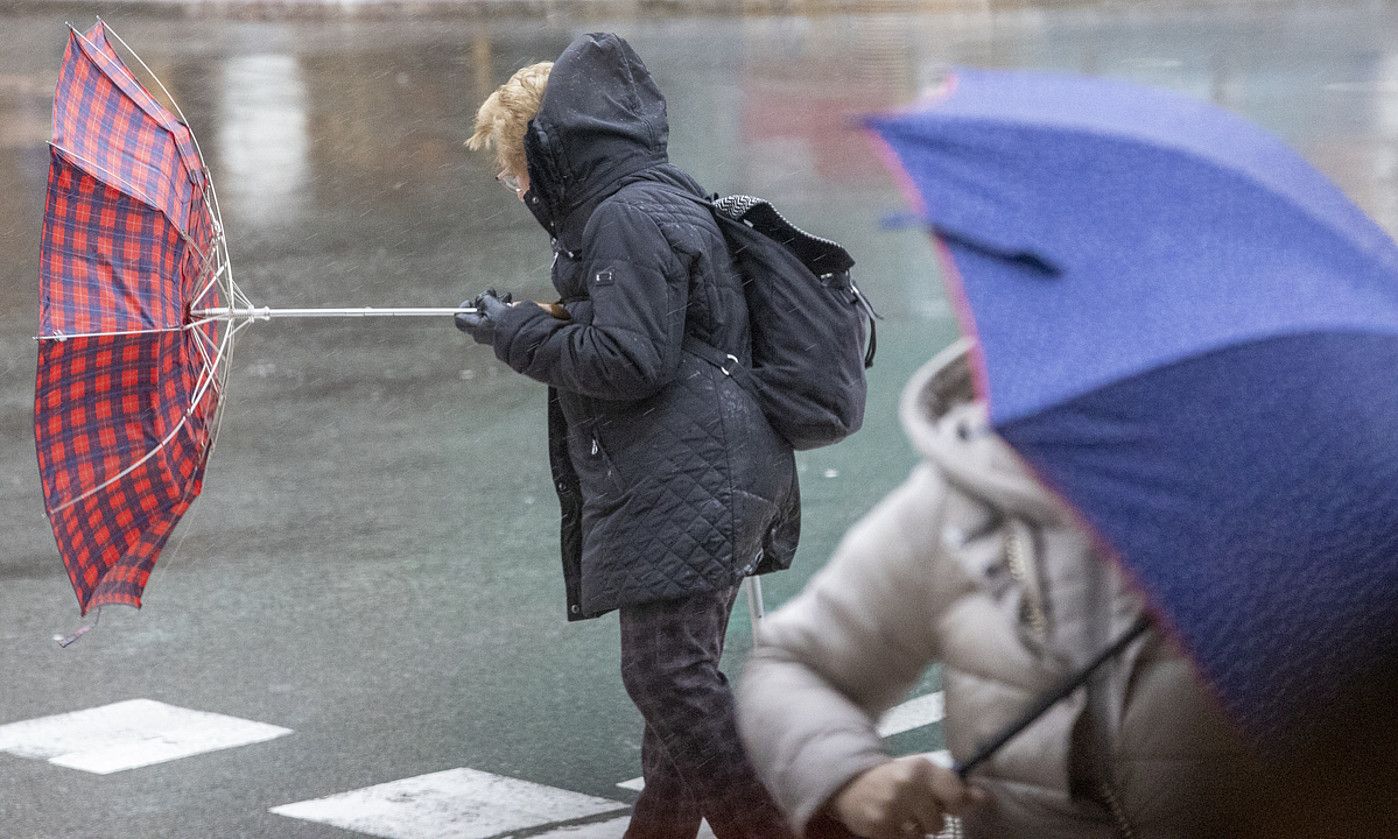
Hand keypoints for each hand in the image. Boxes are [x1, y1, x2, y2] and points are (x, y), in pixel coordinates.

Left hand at [454, 289, 513, 344]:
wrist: (524, 334)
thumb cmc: (505, 322)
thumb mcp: (491, 305)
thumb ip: (484, 299)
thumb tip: (483, 298)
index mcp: (474, 327)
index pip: (459, 318)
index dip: (463, 307)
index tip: (471, 301)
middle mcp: (480, 331)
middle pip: (476, 313)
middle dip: (484, 301)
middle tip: (492, 294)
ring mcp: (491, 332)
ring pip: (489, 314)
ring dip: (496, 303)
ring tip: (506, 297)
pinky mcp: (502, 332)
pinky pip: (498, 318)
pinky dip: (503, 309)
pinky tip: (511, 303)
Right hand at [827, 756, 985, 837]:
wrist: (854, 784)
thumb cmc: (898, 781)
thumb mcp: (925, 777)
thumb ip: (954, 788)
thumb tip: (984, 797)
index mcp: (922, 768)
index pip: (956, 796)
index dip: (955, 805)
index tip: (945, 803)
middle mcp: (907, 784)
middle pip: (939, 823)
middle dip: (931, 820)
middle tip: (917, 809)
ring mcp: (891, 806)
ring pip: (922, 835)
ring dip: (916, 830)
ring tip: (904, 816)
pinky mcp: (878, 825)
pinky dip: (901, 836)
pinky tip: (892, 823)